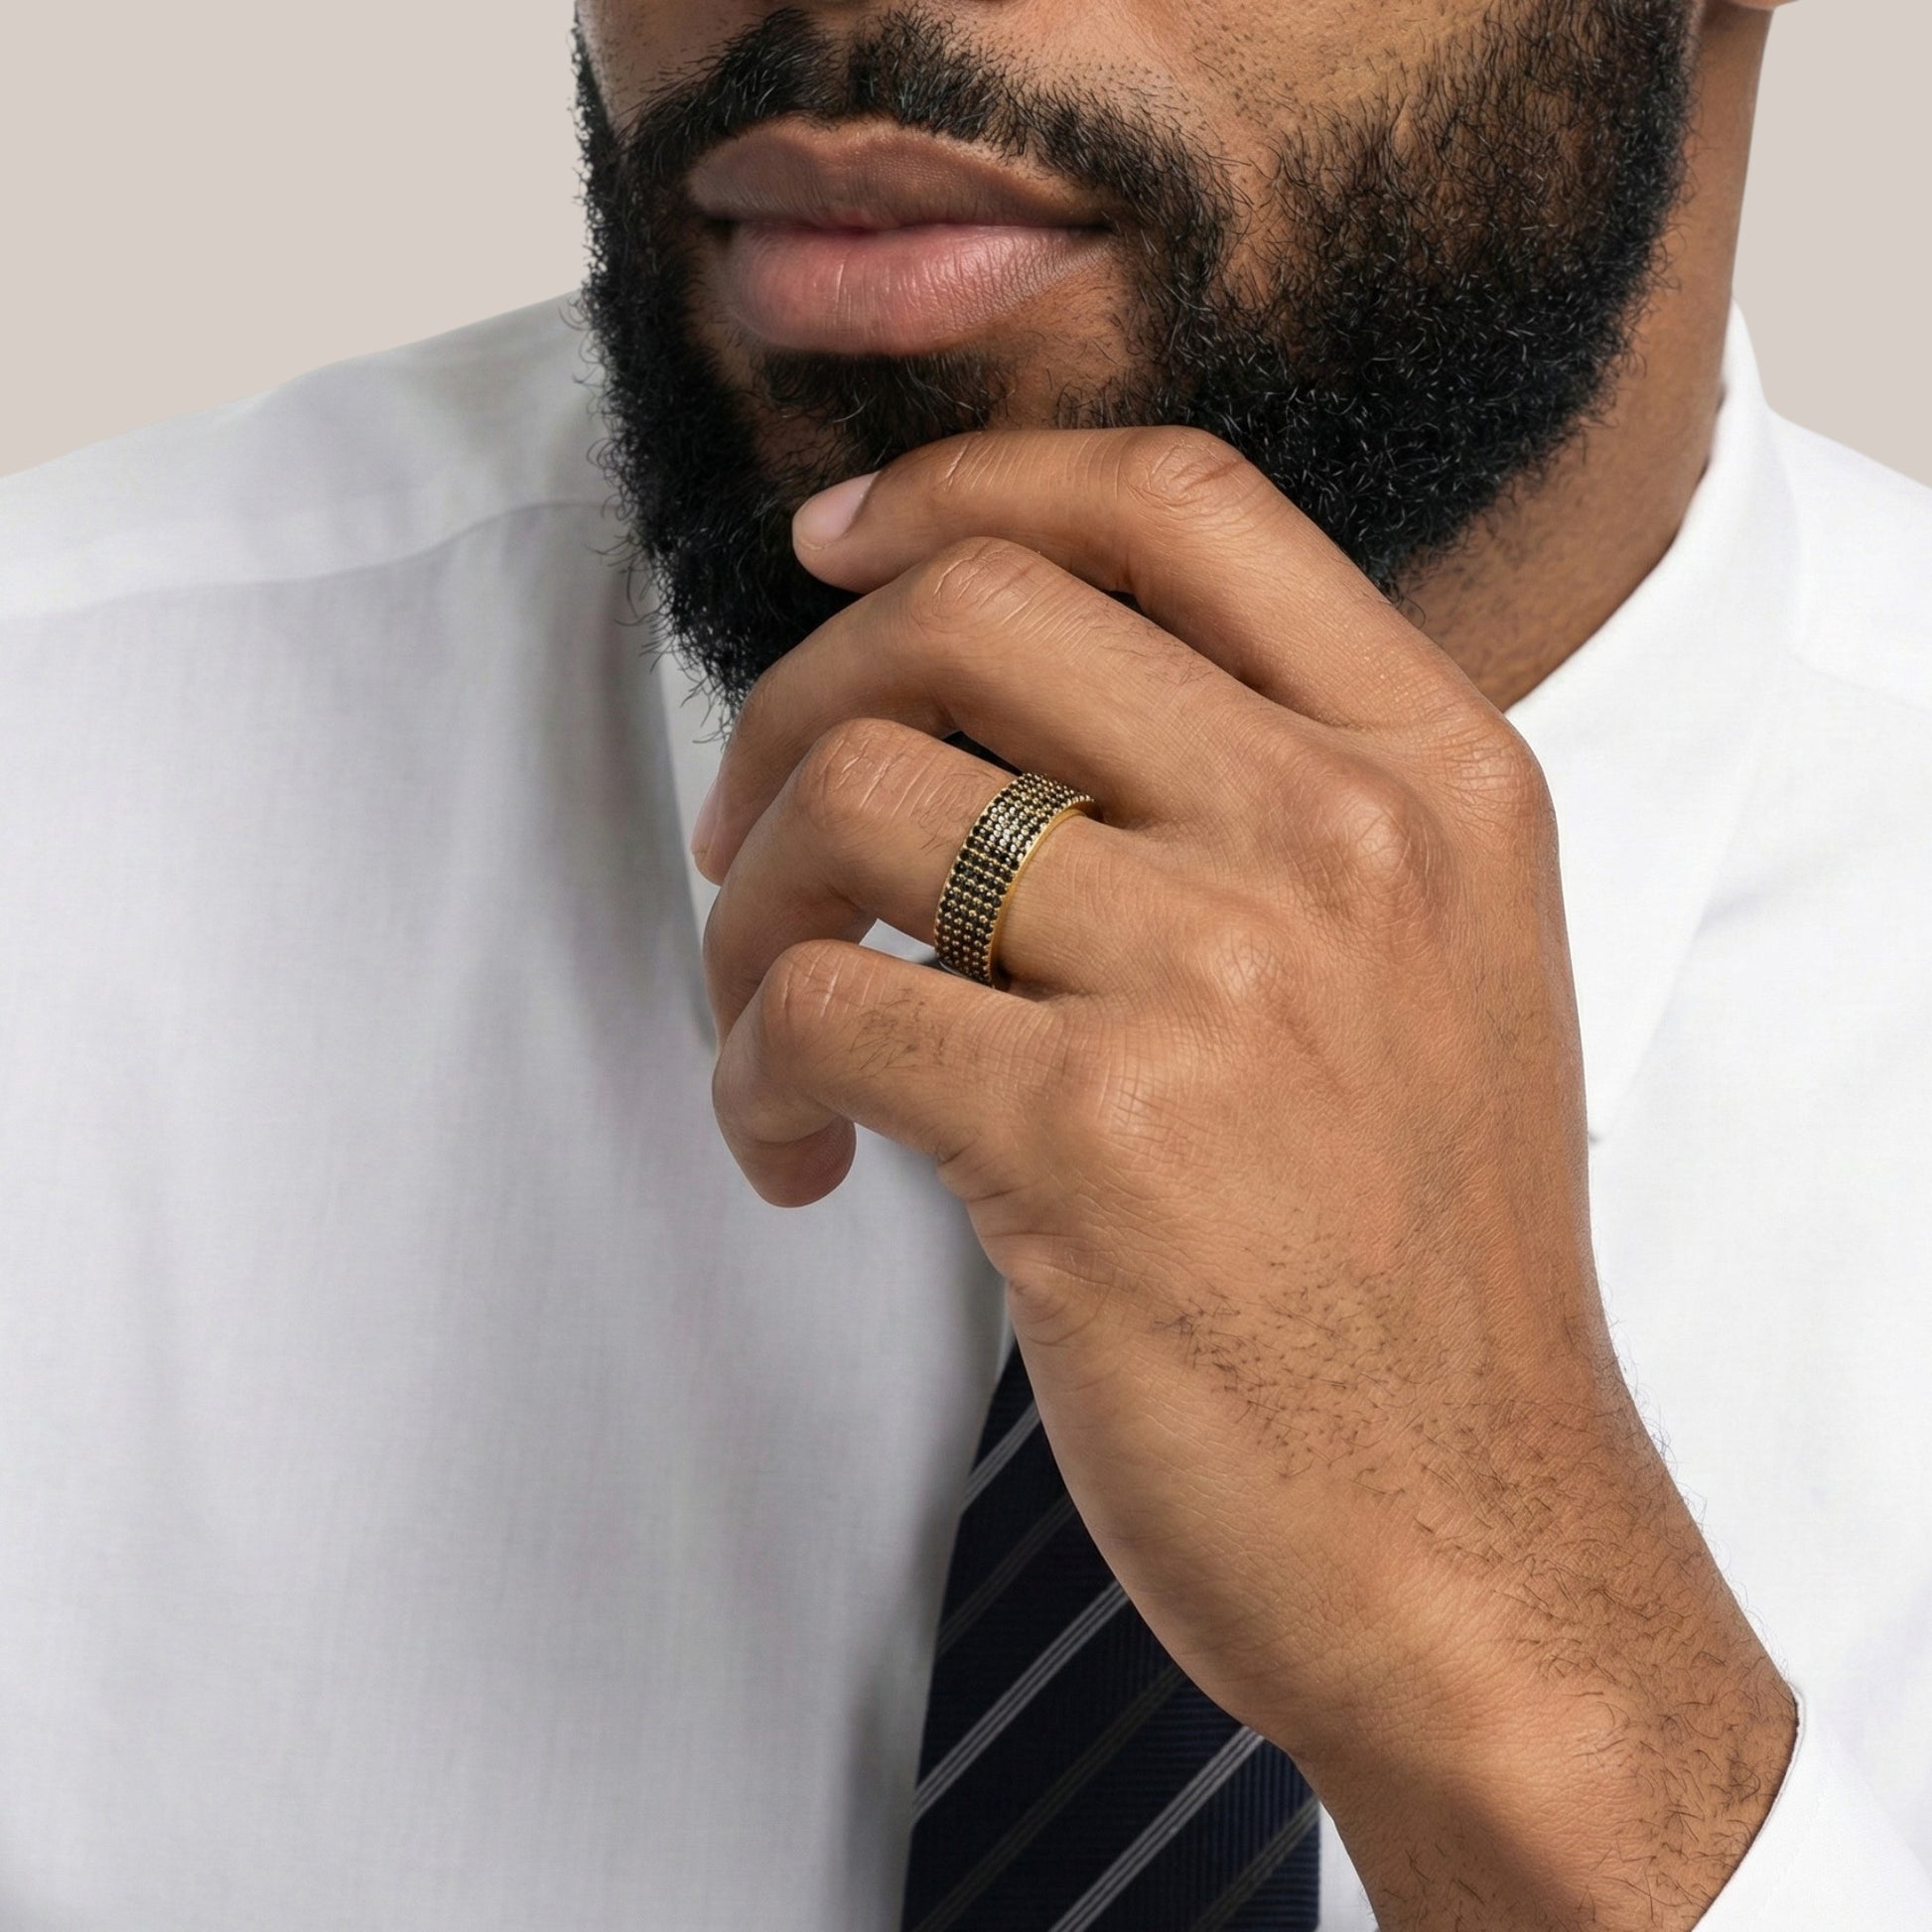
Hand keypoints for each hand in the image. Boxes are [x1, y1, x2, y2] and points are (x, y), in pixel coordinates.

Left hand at [694, 428, 1793, 1928]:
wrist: (1473, 1542)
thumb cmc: (1417, 1273)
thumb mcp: (1427, 974)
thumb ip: (1265, 808)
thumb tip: (995, 714)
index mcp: (1435, 772)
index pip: (1177, 501)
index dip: (969, 486)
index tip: (842, 546)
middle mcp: (1344, 838)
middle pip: (973, 612)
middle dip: (797, 696)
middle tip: (747, 828)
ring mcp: (1225, 974)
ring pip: (862, 794)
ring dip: (748, 902)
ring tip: (761, 1016)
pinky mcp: (1093, 1136)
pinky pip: (819, 1003)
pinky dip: (750, 1066)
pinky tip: (793, 1150)